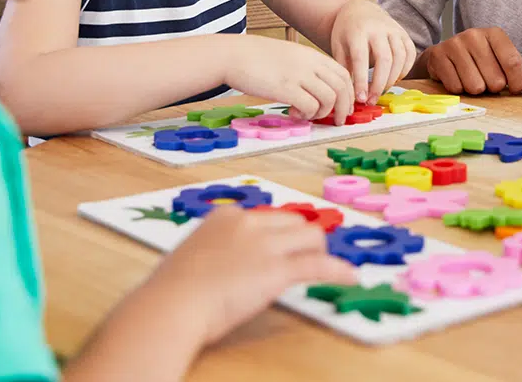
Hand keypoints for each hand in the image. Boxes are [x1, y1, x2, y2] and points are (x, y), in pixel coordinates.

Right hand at [143, 205, 355, 347]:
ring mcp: (265, 245)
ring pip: (310, 237)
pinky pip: (318, 265)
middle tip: (304, 256)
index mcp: (224, 217)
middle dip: (300, 239)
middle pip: (292, 222)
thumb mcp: (192, 258)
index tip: (280, 246)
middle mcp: (248, 223)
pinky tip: (350, 277)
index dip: (277, 234)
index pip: (265, 216)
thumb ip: (214, 253)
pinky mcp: (278, 269)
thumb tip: (224, 265)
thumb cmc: (171, 292)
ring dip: (319, 251)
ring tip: (324, 266)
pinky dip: (338, 270)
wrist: (171, 305)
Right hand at [224, 37, 354, 123]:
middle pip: (342, 87)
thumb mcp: (289, 56)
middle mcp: (310, 63)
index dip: (348, 93)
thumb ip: (305, 68)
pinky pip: (310, 106)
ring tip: (309, 115)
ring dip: (323, 112)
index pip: (343, 74)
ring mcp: (299, 75)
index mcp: (312, 55)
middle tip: (336, 120)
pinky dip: (307, 115)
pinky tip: (295, 114)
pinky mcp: (285, 88)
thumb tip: (317, 88)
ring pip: (330, 98)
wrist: (233, 55)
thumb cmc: (257, 58)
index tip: (343, 106)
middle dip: (343, 107)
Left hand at [328, 0, 416, 104]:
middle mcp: (378, 28)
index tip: (360, 99)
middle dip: (379, 84)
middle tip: (372, 100)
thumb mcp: (338, 46)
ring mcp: (394, 29)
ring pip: (400, 57)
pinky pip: (410, 53)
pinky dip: (404, 70)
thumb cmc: (346, 32)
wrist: (360, 9)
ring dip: (392, 79)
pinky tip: (394, 79)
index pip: (361, 58)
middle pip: (384, 59)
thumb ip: (344, 68)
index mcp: (358, 31)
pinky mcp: (404, 33)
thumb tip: (347, 95)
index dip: (362, 80)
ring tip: (381, 92)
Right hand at [421, 27, 521, 96]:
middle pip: (495, 79)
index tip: (513, 88)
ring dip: (475, 90)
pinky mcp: (438, 56)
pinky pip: (456, 88)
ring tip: (471, 79)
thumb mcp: (503, 67)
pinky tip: (457, 78)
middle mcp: (474, 34)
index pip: (513, 63)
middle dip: (492, 87)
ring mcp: (454, 43)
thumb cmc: (479, 62)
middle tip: (485, 79)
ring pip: (475, 86)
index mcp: (495, 34)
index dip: (516, 83)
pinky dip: (458, 89)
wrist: (443, 57)